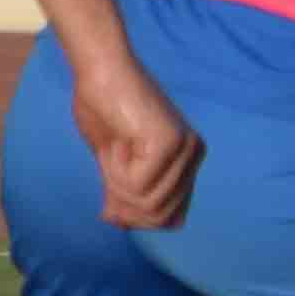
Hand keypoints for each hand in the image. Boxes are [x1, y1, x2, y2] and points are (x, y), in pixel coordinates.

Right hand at [72, 44, 201, 233]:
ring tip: (114, 150)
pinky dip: (116, 172)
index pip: (170, 218)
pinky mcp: (169, 145)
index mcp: (188, 160)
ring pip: (147, 204)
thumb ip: (124, 193)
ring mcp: (185, 149)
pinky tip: (117, 142)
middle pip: (159, 216)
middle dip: (125, 203)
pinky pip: (138, 186)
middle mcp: (194, 155)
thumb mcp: (114, 163)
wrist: (99, 71)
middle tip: (110, 166)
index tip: (112, 200)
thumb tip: (122, 224)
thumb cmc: (104, 109)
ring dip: (118, 185)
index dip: (137, 216)